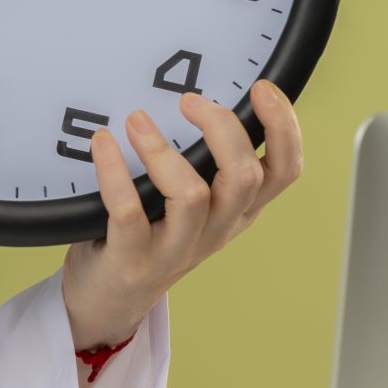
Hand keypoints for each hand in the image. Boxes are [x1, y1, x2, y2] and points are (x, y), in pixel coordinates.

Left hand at [59, 79, 306, 349]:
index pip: (284, 171)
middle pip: (244, 178)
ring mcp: (176, 249)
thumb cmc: (150, 234)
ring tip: (136, 120)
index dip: (284, 128)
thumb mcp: (191, 201)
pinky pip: (128, 213)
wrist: (110, 299)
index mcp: (237, 211)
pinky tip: (103, 145)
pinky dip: (114, 173)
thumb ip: (203, 160)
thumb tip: (197, 90)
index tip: (261, 88)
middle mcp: (216, 230)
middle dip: (223, 129)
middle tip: (189, 100)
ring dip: (162, 152)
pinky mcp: (133, 260)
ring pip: (192, 197)